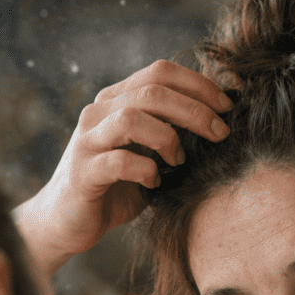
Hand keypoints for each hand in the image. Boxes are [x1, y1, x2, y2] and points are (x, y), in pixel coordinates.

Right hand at [18, 60, 232, 276]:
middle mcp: (98, 112)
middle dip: (195, 110)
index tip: (227, 107)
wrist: (67, 222)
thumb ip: (172, 132)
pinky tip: (154, 183)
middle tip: (220, 133)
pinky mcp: (83, 173)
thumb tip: (219, 117)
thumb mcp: (149, 153)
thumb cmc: (116, 188)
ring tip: (179, 160)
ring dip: (167, 138)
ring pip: (133, 119)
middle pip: (153, 91)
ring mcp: (87, 141)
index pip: (160, 72)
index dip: (198, 84)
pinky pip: (120, 162)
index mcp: (116, 100)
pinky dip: (146, 171)